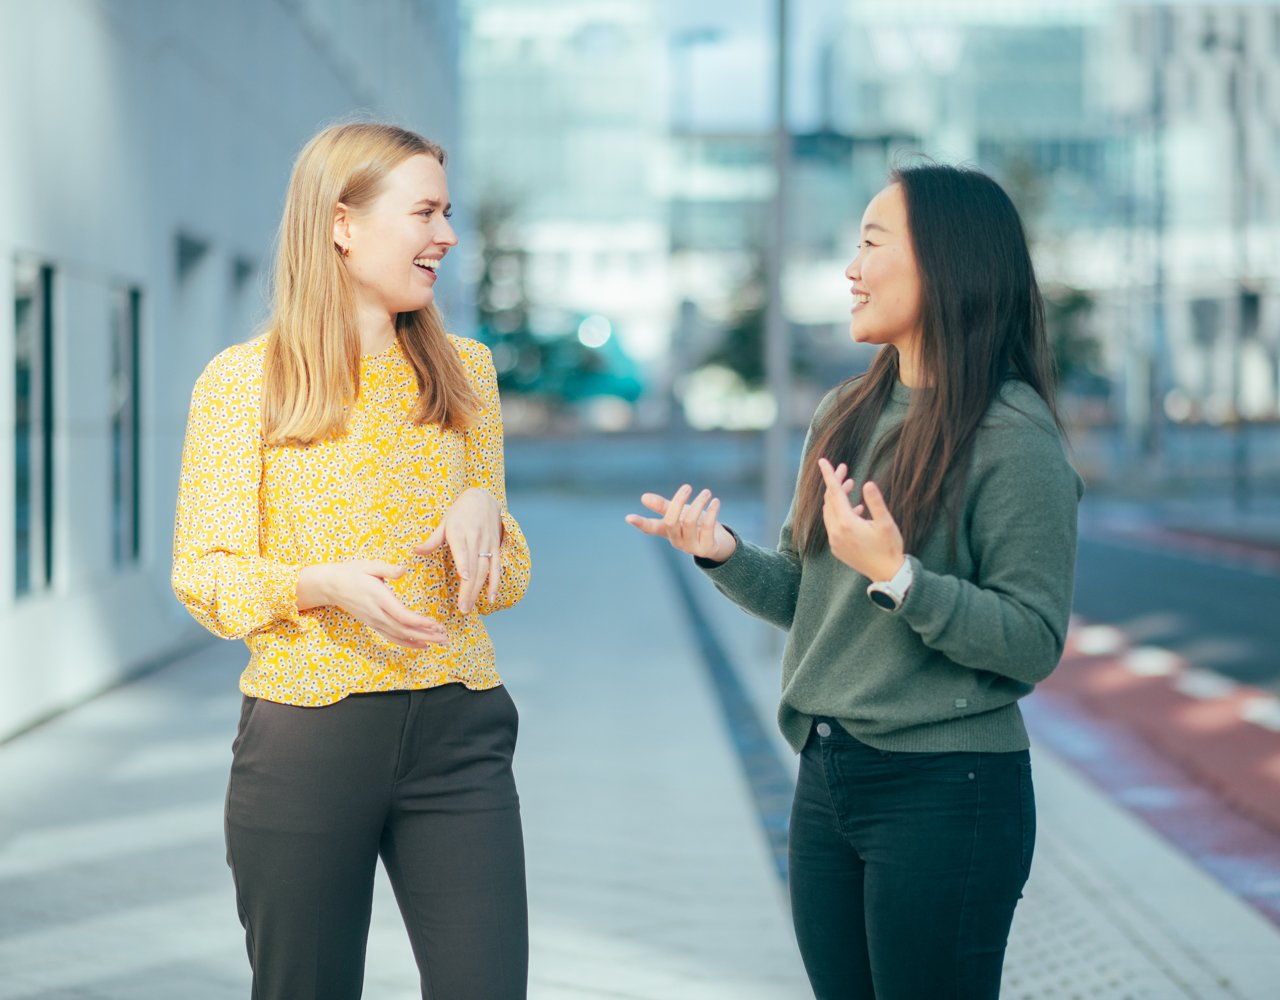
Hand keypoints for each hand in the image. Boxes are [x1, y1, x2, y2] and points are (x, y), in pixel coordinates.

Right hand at [297, 561, 447, 647]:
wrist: (331, 586)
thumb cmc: (351, 572)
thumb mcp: (369, 565)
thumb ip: (387, 569)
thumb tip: (403, 569)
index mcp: (378, 598)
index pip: (401, 615)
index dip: (419, 622)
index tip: (435, 624)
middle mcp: (377, 614)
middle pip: (404, 629)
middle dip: (426, 635)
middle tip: (446, 637)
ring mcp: (375, 621)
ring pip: (400, 636)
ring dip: (421, 641)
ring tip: (441, 642)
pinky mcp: (374, 624)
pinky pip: (392, 638)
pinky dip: (408, 643)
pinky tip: (423, 646)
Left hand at [413, 487, 502, 613]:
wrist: (484, 499)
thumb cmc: (460, 513)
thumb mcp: (444, 522)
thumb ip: (432, 540)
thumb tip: (416, 551)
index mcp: (460, 532)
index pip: (463, 549)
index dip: (465, 563)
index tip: (465, 577)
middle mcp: (475, 539)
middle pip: (474, 566)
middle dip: (468, 588)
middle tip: (462, 608)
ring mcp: (487, 544)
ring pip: (484, 570)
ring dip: (478, 590)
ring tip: (469, 607)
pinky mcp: (495, 548)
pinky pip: (496, 568)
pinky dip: (495, 584)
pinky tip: (490, 599)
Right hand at [625, 484, 736, 561]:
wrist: (719, 541)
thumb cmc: (696, 524)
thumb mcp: (680, 512)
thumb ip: (664, 506)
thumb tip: (643, 497)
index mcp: (667, 531)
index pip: (650, 528)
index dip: (640, 523)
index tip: (629, 517)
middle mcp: (676, 541)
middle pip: (671, 521)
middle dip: (678, 501)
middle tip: (687, 487)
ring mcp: (690, 547)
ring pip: (690, 522)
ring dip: (699, 503)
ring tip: (706, 492)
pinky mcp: (706, 549)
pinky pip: (707, 528)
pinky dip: (711, 512)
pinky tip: (715, 502)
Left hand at [818, 457, 904, 580]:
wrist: (887, 574)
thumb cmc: (890, 548)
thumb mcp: (886, 523)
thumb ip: (876, 502)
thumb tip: (867, 483)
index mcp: (847, 523)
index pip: (834, 493)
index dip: (829, 475)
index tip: (822, 460)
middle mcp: (836, 532)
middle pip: (830, 501)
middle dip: (836, 484)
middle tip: (845, 469)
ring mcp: (835, 541)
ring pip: (830, 512)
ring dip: (838, 498)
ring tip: (852, 485)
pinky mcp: (837, 548)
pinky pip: (833, 525)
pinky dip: (840, 513)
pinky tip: (855, 509)